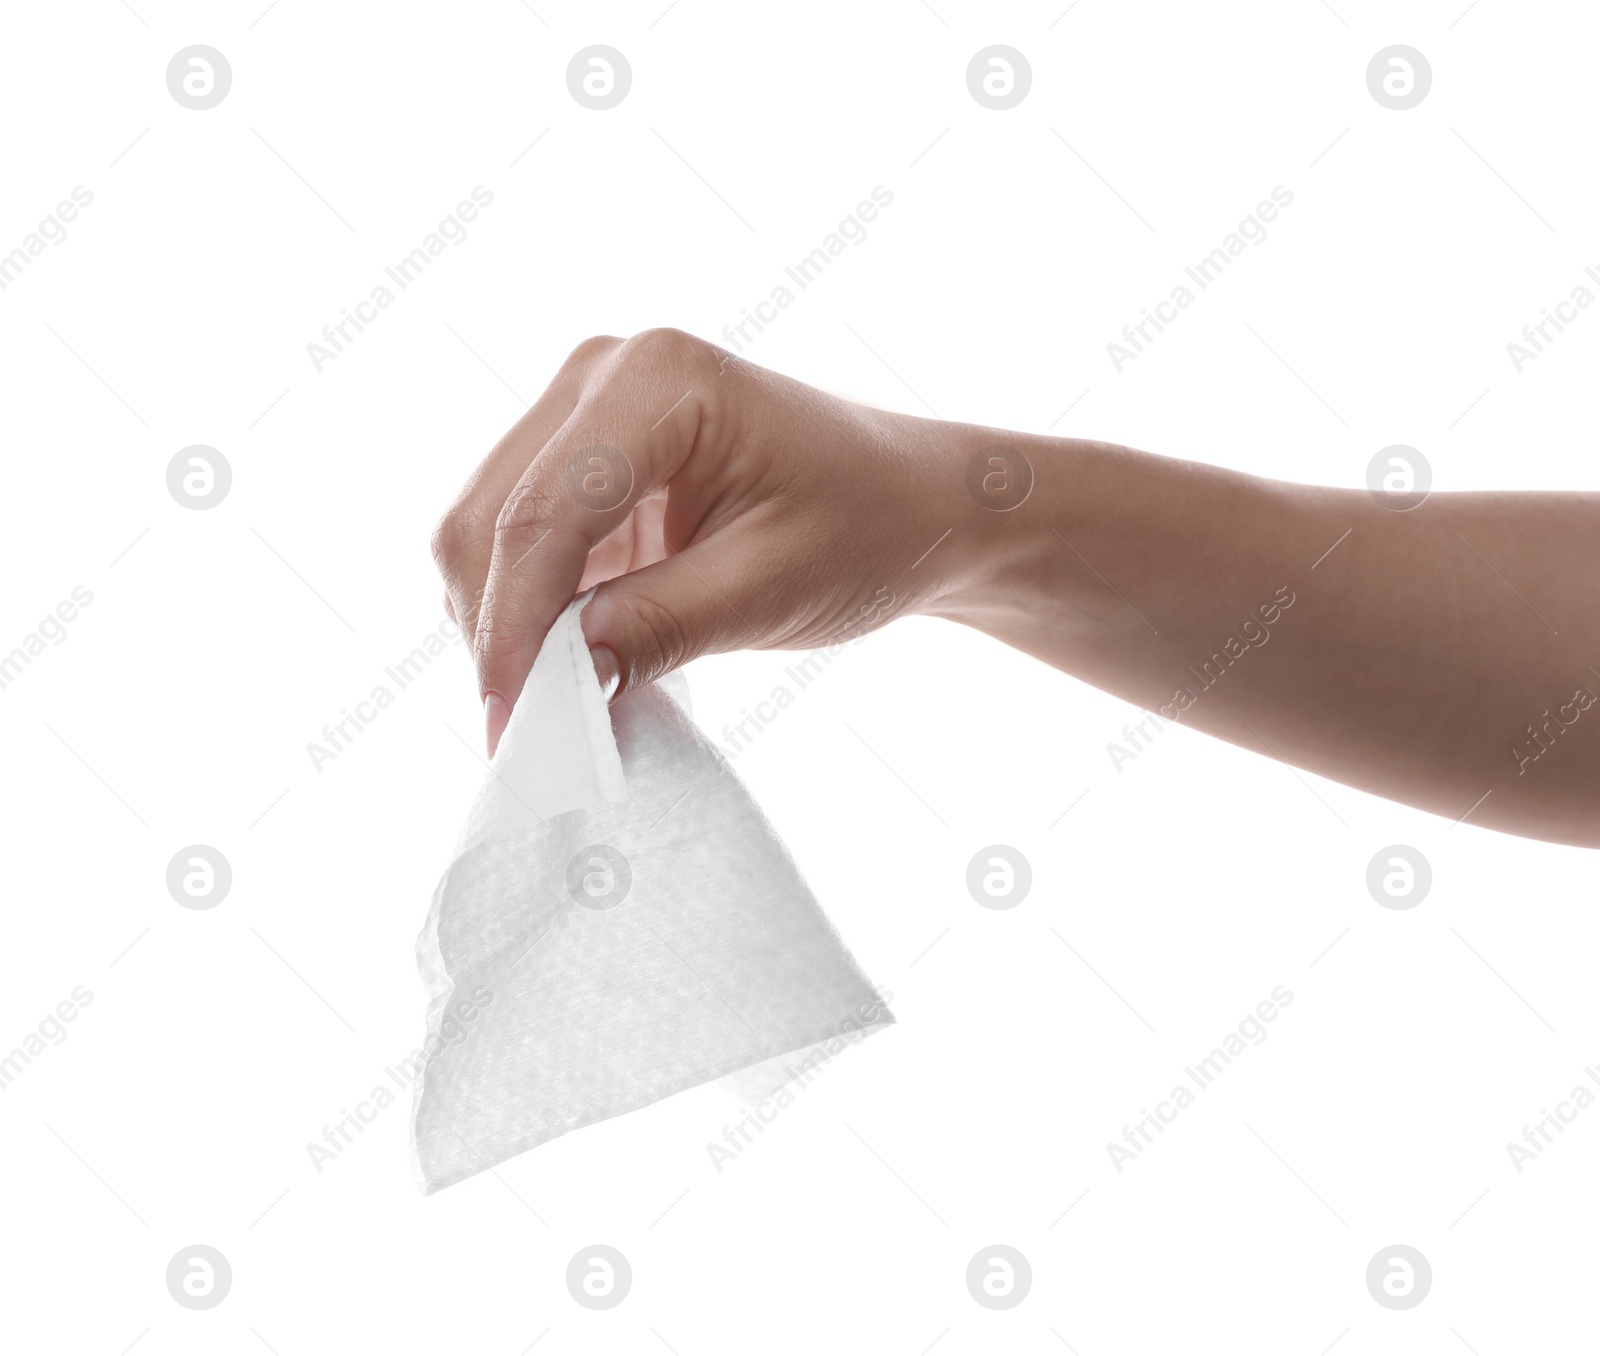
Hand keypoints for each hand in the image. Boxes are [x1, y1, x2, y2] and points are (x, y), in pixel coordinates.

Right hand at [431, 329, 986, 754]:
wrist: (912, 505)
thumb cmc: (867, 529)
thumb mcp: (769, 589)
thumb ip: (656, 627)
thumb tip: (556, 683)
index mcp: (658, 379)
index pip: (543, 512)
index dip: (512, 624)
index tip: (509, 722)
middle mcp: (603, 374)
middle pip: (491, 515)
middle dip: (496, 628)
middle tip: (525, 731)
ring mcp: (585, 412)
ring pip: (486, 529)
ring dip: (502, 620)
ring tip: (552, 702)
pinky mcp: (584, 461)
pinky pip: (518, 541)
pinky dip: (525, 607)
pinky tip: (567, 660)